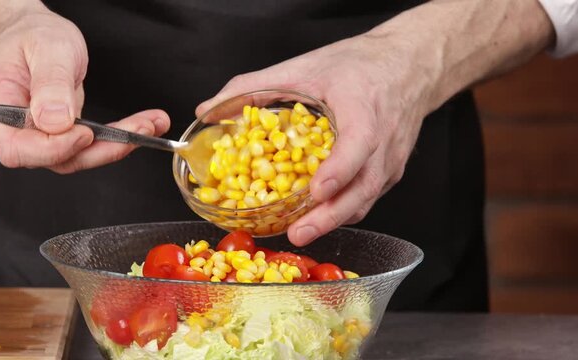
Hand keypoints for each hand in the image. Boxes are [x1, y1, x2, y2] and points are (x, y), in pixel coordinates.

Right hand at [0, 8, 169, 172]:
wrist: (32, 36)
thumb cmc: (31, 38)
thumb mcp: (46, 49)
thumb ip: (50, 84)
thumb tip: (55, 121)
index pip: (19, 149)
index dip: (55, 148)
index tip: (86, 132)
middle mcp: (14, 132)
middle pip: (56, 159)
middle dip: (103, 148)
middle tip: (141, 128)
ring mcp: (38, 139)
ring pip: (79, 156)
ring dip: (118, 144)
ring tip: (151, 124)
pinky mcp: (61, 138)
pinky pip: (89, 147)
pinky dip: (118, 137)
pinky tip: (144, 126)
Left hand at [197, 35, 434, 245]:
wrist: (408, 66)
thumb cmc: (360, 66)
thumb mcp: (306, 66)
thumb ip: (256, 85)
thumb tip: (209, 109)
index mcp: (364, 107)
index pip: (358, 143)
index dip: (338, 170)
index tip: (316, 190)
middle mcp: (383, 139)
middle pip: (362, 186)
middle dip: (330, 215)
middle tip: (299, 232)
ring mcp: (390, 160)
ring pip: (365, 199)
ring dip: (335, 220)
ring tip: (301, 233)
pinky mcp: (390, 172)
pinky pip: (367, 197)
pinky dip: (343, 211)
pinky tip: (317, 218)